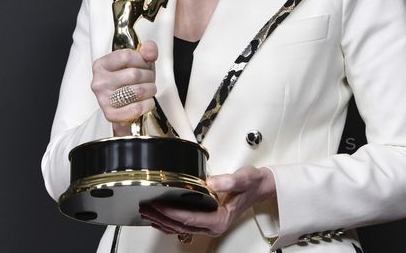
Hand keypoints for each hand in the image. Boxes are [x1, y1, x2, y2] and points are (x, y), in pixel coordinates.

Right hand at [90, 41, 157, 135]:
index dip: (142, 60)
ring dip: (150, 90)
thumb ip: (146, 50)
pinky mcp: (110, 114)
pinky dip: (147, 105)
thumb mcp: (138, 61)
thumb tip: (150, 53)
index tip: (144, 64)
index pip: (126, 56)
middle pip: (134, 74)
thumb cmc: (129, 80)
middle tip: (149, 79)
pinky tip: (147, 101)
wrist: (123, 104)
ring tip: (149, 89)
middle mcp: (99, 82)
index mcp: (102, 65)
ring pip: (137, 91)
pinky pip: (135, 109)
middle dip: (149, 76)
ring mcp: (103, 99)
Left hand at [139, 166, 276, 236]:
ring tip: (147, 213)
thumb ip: (228, 181)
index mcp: (220, 219)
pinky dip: (169, 222)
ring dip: (162, 221)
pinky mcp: (206, 220)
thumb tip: (211, 182)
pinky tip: (160, 218)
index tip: (157, 205)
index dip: (171, 212)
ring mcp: (209, 225)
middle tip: (146, 208)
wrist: (259, 187)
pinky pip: (184, 225)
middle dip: (161, 218)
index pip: (189, 218)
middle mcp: (213, 226)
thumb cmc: (252, 184)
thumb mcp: (243, 178)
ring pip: (180, 228)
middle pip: (181, 226)